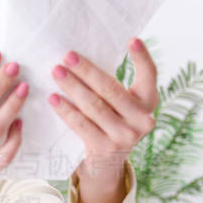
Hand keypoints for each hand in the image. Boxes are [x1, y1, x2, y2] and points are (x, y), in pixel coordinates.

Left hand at [48, 38, 157, 184]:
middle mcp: (142, 120)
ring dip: (72, 87)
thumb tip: (82, 57)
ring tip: (56, 72)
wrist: (107, 164)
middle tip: (67, 56)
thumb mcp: (121, 105)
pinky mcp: (104, 148)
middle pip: (110, 89)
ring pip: (93, 106)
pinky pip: (81, 124)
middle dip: (86, 70)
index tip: (132, 39)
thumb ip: (111, 86)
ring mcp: (124, 136)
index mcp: (148, 102)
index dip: (143, 57)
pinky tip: (53, 98)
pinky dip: (65, 110)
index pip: (149, 75)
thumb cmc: (111, 122)